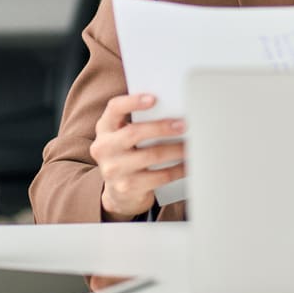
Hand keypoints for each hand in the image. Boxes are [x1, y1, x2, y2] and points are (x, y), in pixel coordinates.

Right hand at [89, 93, 185, 221]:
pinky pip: (160, 176)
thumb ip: (136, 122)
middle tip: (182, 125)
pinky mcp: (128, 187)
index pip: (114, 109)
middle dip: (161, 128)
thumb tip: (171, 111)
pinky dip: (178, 169)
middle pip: (134, 133)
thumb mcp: (121, 137)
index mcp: (104, 129)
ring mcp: (114, 170)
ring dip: (175, 149)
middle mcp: (104, 148)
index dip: (133, 102)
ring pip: (151, 155)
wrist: (118, 193)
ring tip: (189, 145)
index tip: (154, 99)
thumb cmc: (126, 155)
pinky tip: (187, 164)